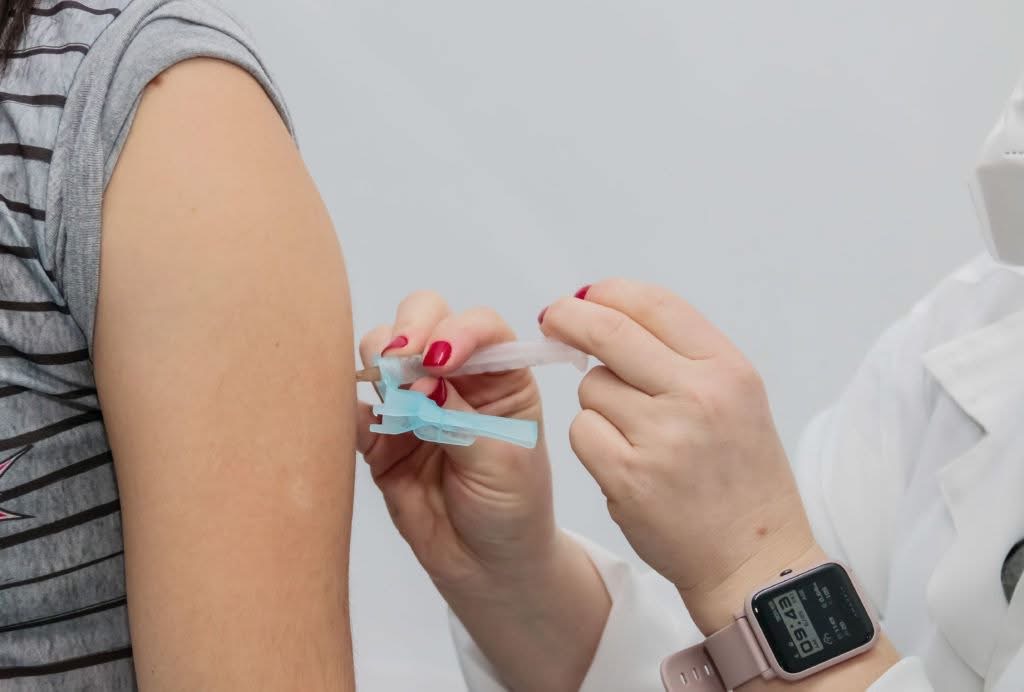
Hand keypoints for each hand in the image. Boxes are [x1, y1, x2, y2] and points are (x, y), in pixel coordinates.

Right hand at [357, 292, 557, 595]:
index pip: (479, 327)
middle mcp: (456, 377)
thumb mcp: (500, 459)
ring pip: (381, 352)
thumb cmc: (513, 507)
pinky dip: (349, 406)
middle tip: (401, 362)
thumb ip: (457, 417)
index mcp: (500, 374)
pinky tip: (363, 421)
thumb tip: (417, 382)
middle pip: (424, 319)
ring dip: (379, 362)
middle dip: (409, 330)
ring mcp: (413, 401)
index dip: (456, 331)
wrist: (487, 567)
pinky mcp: (380, 435)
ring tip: (391, 400)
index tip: (439, 359)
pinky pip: (353, 408)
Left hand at [539, 280, 818, 633]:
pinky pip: (581, 433)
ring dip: (597, 403)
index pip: (655, 304)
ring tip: (635, 435)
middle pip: (608, 332)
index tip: (585, 298)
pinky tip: (624, 464)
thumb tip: (602, 310)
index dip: (608, 293)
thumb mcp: (734, 398)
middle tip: (552, 321)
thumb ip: (678, 355)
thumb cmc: (739, 476)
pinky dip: (592, 443)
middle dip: (569, 319)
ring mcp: (661, 437)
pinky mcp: (627, 476)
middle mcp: (697, 395)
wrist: (752, 559)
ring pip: (590, 388)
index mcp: (728, 369)